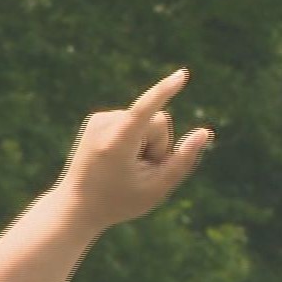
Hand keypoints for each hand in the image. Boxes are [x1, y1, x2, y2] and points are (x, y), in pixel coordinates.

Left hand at [59, 69, 213, 231]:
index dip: (165, 92)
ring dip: (146, 144)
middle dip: (159, 145)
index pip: (146, 110)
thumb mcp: (157, 189)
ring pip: (147, 121)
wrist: (76, 206)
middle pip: (158, 121)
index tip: (182, 75)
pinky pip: (134, 121)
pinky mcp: (98, 118)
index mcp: (117, 143)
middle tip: (139, 172)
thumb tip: (205, 132)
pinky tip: (118, 158)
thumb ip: (183, 161)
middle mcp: (105, 124)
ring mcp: (99, 118)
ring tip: (125, 167)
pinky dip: (133, 139)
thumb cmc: (119, 202)